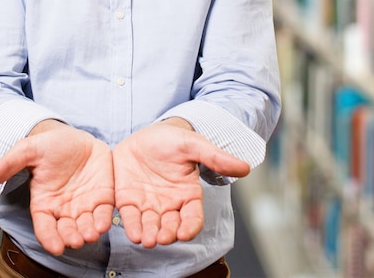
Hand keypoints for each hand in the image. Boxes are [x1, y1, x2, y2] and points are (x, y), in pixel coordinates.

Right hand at [0, 120, 114, 254]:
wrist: (75, 135)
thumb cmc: (49, 145)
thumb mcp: (27, 150)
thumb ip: (7, 165)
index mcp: (44, 203)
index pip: (44, 227)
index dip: (49, 238)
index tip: (54, 247)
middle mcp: (64, 209)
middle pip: (66, 231)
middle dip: (71, 237)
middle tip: (75, 240)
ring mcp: (84, 205)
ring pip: (86, 226)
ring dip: (89, 232)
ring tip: (91, 234)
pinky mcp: (103, 197)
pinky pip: (104, 212)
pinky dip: (105, 219)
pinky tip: (105, 222)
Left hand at [113, 119, 249, 247]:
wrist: (145, 134)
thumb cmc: (172, 140)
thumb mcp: (193, 144)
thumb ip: (215, 157)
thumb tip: (245, 167)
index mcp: (188, 195)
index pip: (193, 217)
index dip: (190, 226)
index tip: (184, 232)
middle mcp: (169, 205)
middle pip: (170, 226)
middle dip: (166, 234)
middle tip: (161, 239)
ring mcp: (148, 204)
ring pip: (150, 225)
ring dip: (148, 234)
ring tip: (145, 239)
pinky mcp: (128, 200)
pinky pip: (130, 216)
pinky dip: (130, 225)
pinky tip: (132, 232)